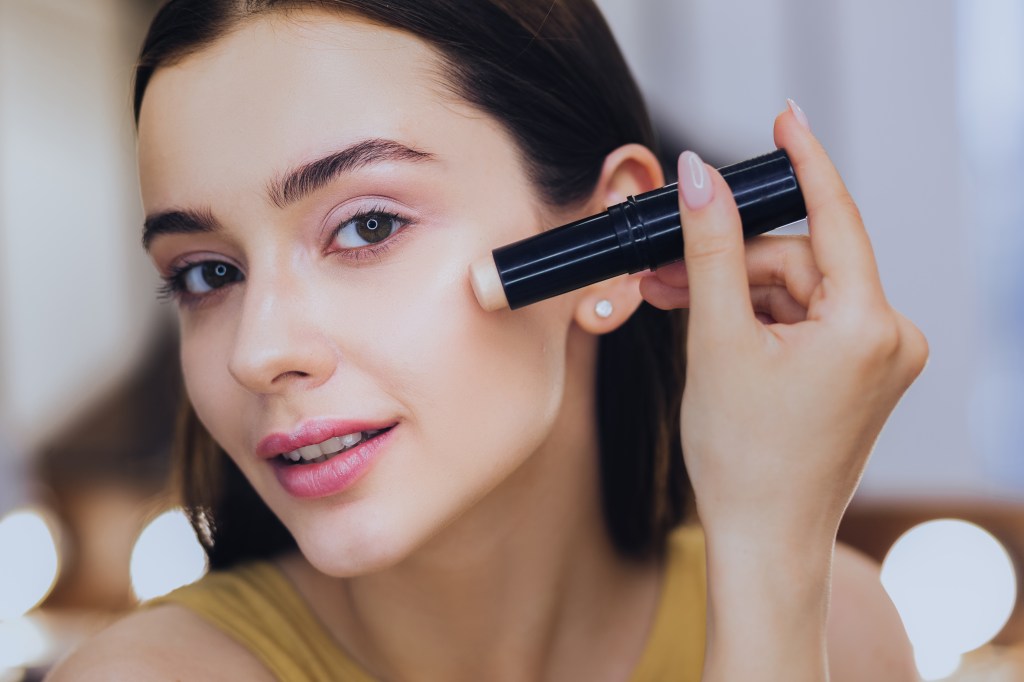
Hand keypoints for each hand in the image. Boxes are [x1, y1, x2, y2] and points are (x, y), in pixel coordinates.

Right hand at [639, 107, 928, 546]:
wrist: (762, 538)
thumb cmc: (743, 456)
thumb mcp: (717, 339)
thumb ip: (710, 248)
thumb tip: (700, 176)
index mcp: (868, 326)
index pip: (834, 217)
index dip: (804, 161)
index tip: (784, 117)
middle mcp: (890, 337)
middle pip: (799, 261)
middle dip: (730, 263)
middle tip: (664, 272)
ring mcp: (877, 358)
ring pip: (795, 290)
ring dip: (735, 293)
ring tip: (674, 306)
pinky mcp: (859, 372)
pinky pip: (804, 319)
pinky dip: (756, 318)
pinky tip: (712, 330)